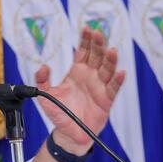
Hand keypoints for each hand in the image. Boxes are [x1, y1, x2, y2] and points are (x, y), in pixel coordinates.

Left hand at [35, 27, 124, 154]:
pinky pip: (113, 89)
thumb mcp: (46, 96)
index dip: (85, 40)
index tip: (87, 28)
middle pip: (97, 56)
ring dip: (110, 60)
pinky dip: (117, 81)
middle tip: (98, 34)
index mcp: (77, 72)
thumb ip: (42, 81)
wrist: (69, 133)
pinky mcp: (106, 100)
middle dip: (98, 45)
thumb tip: (43, 67)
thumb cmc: (60, 113)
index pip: (83, 52)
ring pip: (107, 70)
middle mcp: (90, 77)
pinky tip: (120, 73)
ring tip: (111, 50)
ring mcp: (99, 87)